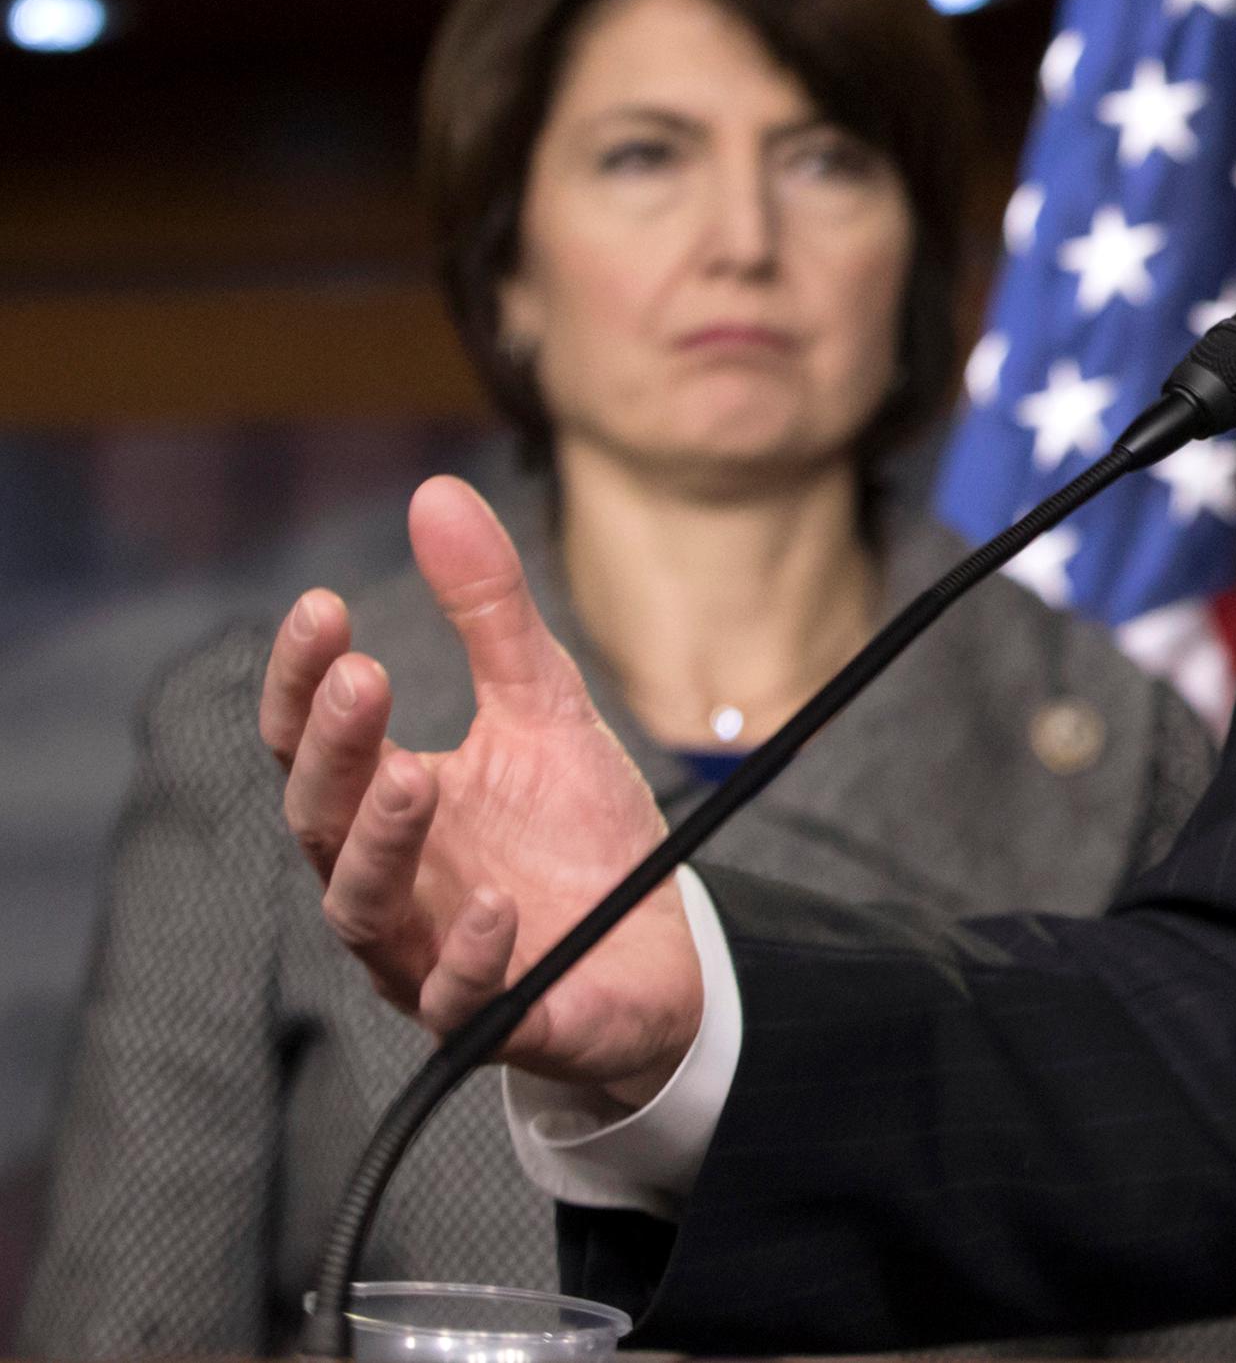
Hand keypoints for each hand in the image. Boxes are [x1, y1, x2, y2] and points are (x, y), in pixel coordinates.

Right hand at [261, 477, 703, 1100]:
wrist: (655, 949)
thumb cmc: (576, 832)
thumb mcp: (543, 706)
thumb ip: (489, 613)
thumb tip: (435, 493)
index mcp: (387, 802)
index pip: (313, 743)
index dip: (304, 682)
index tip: (322, 608)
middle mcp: (387, 881)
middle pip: (322, 819)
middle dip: (336, 751)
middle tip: (364, 679)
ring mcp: (428, 955)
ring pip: (364, 911)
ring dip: (382, 845)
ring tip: (416, 777)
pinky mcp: (494, 1019)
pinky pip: (459, 999)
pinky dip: (468, 955)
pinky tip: (495, 906)